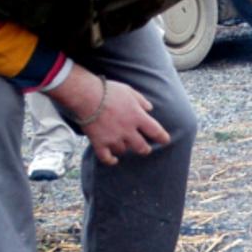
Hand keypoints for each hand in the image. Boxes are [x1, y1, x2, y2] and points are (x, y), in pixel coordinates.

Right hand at [50, 67, 169, 164]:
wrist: (86, 95)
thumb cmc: (108, 91)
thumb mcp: (129, 91)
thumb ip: (141, 101)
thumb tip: (150, 108)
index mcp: (137, 117)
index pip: (156, 131)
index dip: (162, 137)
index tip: (165, 140)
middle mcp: (128, 130)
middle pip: (141, 147)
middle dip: (145, 149)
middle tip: (145, 149)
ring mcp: (113, 138)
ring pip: (123, 150)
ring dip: (125, 148)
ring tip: (123, 145)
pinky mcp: (99, 142)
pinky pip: (106, 157)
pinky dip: (110, 160)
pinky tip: (113, 160)